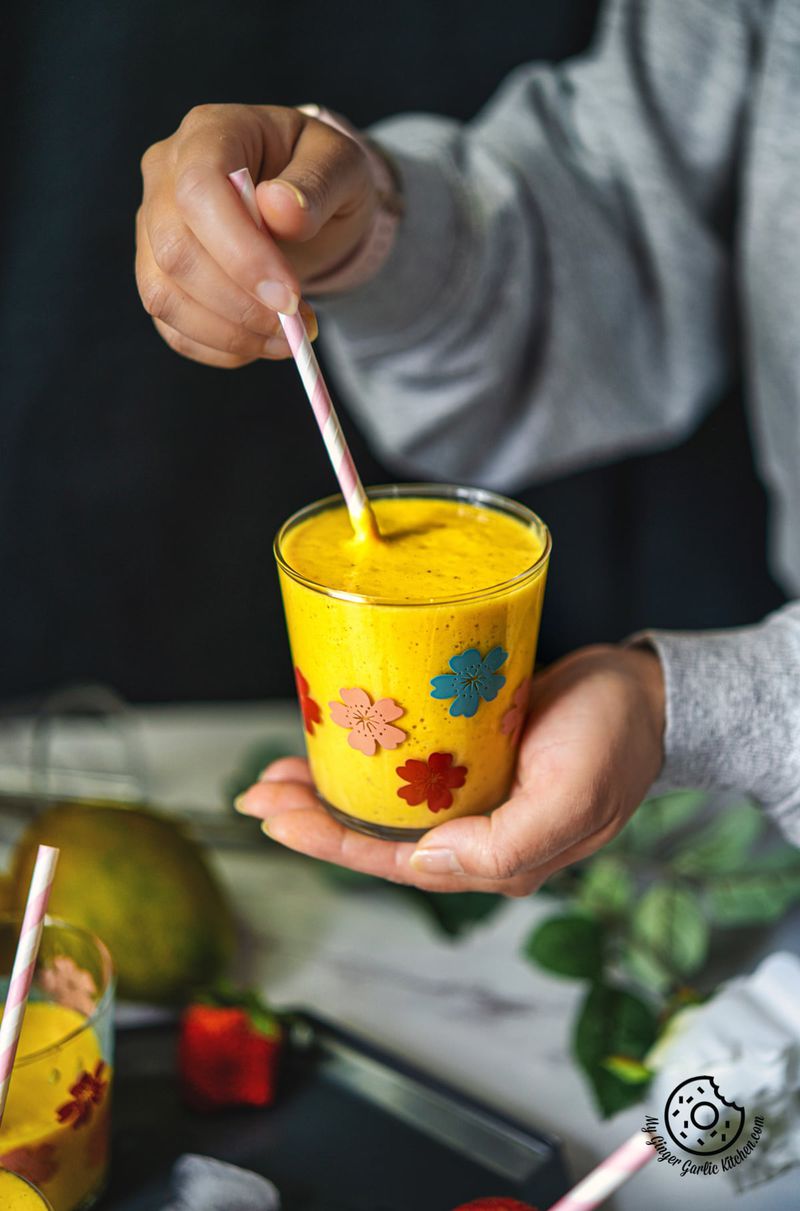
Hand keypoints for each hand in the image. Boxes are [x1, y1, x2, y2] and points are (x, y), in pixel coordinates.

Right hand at [136, 103, 376, 366]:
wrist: (302, 204)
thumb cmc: (319, 177)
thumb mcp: (341, 166)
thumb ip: (317, 184)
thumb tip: (282, 209)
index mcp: (208, 134)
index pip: (199, 192)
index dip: (240, 253)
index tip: (289, 297)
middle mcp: (165, 176)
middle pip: (176, 252)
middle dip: (240, 303)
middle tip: (298, 325)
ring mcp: (152, 228)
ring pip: (164, 295)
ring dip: (230, 333)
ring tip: (288, 338)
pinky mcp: (157, 276)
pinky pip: (172, 327)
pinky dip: (218, 348)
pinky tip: (260, 343)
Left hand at [235, 645, 665, 894]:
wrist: (643, 692)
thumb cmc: (614, 740)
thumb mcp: (571, 798)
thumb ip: (503, 846)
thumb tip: (424, 864)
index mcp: (493, 859)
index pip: (394, 863)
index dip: (330, 844)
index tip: (277, 819)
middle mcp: (473, 836)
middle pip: (375, 837)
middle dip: (311, 819)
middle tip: (256, 793)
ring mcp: (470, 797)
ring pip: (381, 804)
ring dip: (326, 790)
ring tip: (275, 774)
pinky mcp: (469, 757)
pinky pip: (402, 769)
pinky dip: (363, 760)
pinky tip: (331, 744)